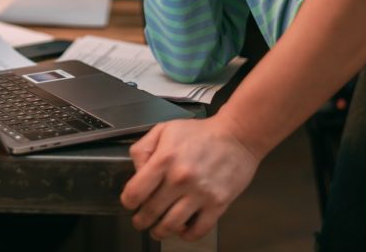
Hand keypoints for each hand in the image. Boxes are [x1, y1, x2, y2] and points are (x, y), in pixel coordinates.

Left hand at [121, 116, 260, 241]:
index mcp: (164, 159)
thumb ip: (143, 148)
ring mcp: (200, 193)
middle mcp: (180, 179)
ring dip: (160, 232)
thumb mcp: (164, 130)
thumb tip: (136, 171)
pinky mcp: (217, 204)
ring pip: (171, 225)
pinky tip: (182, 230)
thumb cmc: (200, 133)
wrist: (237, 136)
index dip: (128, 201)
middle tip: (140, 221)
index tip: (129, 203)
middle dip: (141, 220)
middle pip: (151, 212)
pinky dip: (187, 235)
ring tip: (157, 230)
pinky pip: (198, 230)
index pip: (135, 191)